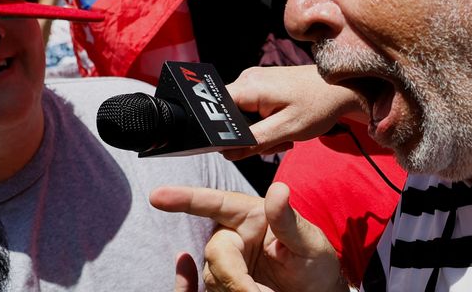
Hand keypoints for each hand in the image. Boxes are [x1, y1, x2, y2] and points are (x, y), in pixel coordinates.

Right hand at [152, 183, 347, 291]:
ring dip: (238, 290)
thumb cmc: (314, 261)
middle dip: (234, 276)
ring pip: (214, 276)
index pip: (212, 202)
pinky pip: (212, 291)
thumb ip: (288, 220)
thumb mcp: (310, 241)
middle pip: (215, 251)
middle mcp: (232, 234)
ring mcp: (227, 260)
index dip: (184, 198)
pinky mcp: (225, 283)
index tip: (157, 196)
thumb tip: (279, 190)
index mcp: (249, 214)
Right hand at [224, 65, 366, 159]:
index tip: (241, 146)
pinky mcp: (263, 86)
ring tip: (285, 136)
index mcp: (249, 87)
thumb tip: (227, 152)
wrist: (344, 87)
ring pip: (242, 116)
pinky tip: (284, 127)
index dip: (221, 131)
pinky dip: (265, 123)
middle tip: (275, 143)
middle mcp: (247, 79)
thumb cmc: (319, 105)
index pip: (215, 109)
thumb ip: (255, 141)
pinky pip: (253, 110)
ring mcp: (255, 81)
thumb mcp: (288, 129)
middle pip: (229, 116)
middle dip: (248, 136)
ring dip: (260, 132)